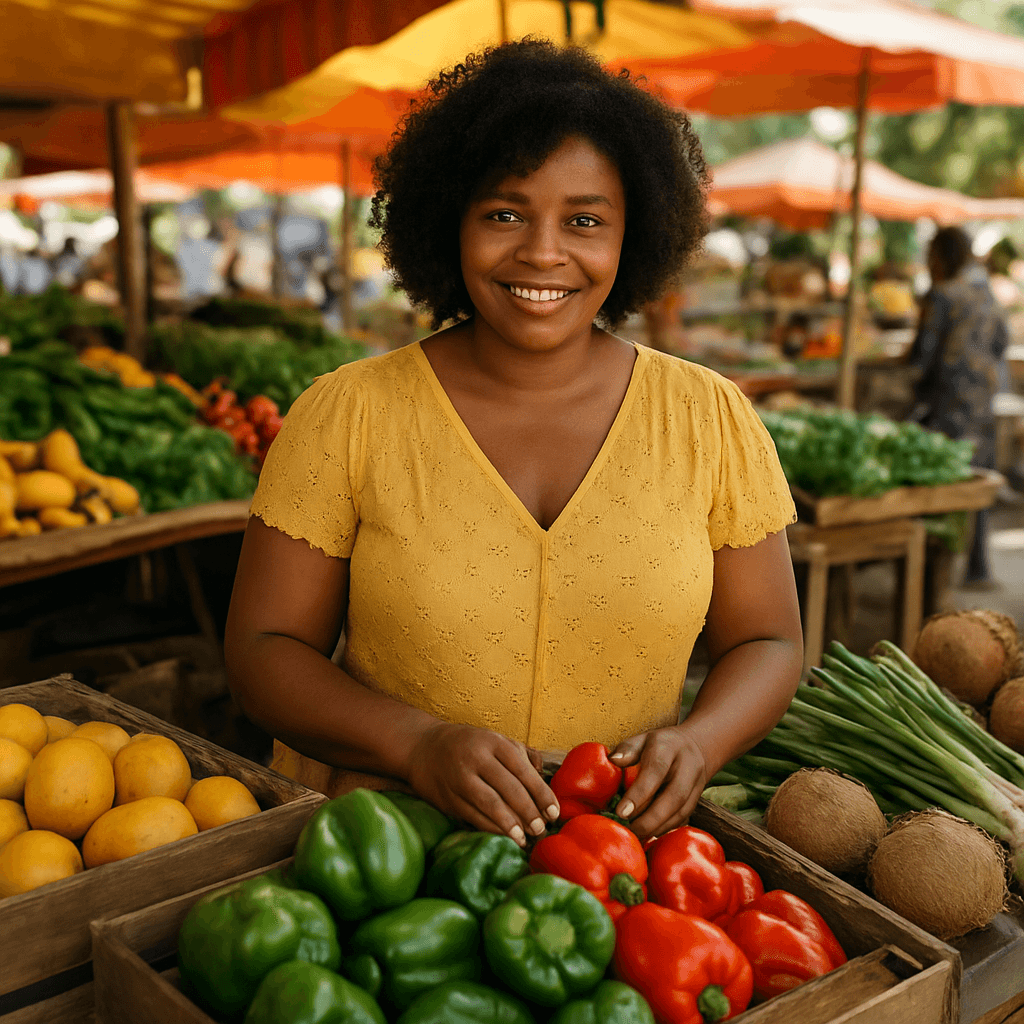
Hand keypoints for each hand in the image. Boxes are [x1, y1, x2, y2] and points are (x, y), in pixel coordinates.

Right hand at [405, 722, 559, 846]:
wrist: (424, 748)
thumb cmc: (470, 745)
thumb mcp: (496, 740)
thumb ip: (523, 755)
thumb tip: (544, 777)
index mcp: (494, 742)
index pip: (523, 770)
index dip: (541, 793)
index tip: (554, 812)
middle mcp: (477, 758)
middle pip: (509, 789)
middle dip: (529, 812)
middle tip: (541, 829)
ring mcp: (460, 778)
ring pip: (490, 805)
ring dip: (510, 825)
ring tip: (525, 839)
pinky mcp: (448, 798)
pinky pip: (473, 816)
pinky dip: (491, 829)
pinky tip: (504, 837)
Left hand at [609, 726, 708, 841]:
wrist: (695, 746)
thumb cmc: (661, 745)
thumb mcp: (643, 739)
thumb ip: (628, 749)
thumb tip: (613, 761)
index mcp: (669, 748)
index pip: (656, 770)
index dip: (639, 793)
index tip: (621, 812)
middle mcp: (687, 766)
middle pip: (674, 796)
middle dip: (651, 818)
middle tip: (630, 829)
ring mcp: (697, 784)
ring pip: (682, 811)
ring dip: (658, 827)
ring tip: (637, 834)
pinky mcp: (698, 799)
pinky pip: (684, 818)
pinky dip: (666, 829)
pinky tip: (650, 833)